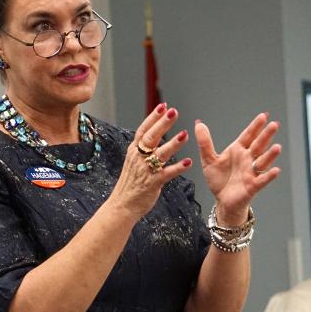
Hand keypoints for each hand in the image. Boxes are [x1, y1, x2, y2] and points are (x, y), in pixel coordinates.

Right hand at [108, 103, 192, 218]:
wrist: (122, 205)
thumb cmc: (130, 183)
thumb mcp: (133, 161)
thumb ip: (142, 148)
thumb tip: (154, 133)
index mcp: (134, 151)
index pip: (143, 130)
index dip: (153, 118)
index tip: (163, 106)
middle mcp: (138, 158)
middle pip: (151, 138)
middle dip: (162, 124)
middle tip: (174, 112)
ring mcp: (145, 170)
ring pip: (160, 154)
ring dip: (172, 144)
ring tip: (184, 135)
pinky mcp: (153, 183)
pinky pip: (166, 174)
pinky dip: (178, 168)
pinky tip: (188, 162)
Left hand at [194, 114, 281, 223]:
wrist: (222, 201)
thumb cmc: (219, 180)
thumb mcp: (208, 159)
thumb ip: (205, 142)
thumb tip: (198, 123)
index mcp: (238, 150)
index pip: (248, 136)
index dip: (256, 126)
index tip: (263, 116)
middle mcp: (248, 159)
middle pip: (258, 145)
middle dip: (266, 135)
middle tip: (274, 124)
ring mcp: (251, 172)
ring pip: (263, 161)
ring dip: (270, 155)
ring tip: (277, 147)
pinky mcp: (252, 186)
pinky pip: (262, 180)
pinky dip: (268, 176)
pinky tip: (275, 170)